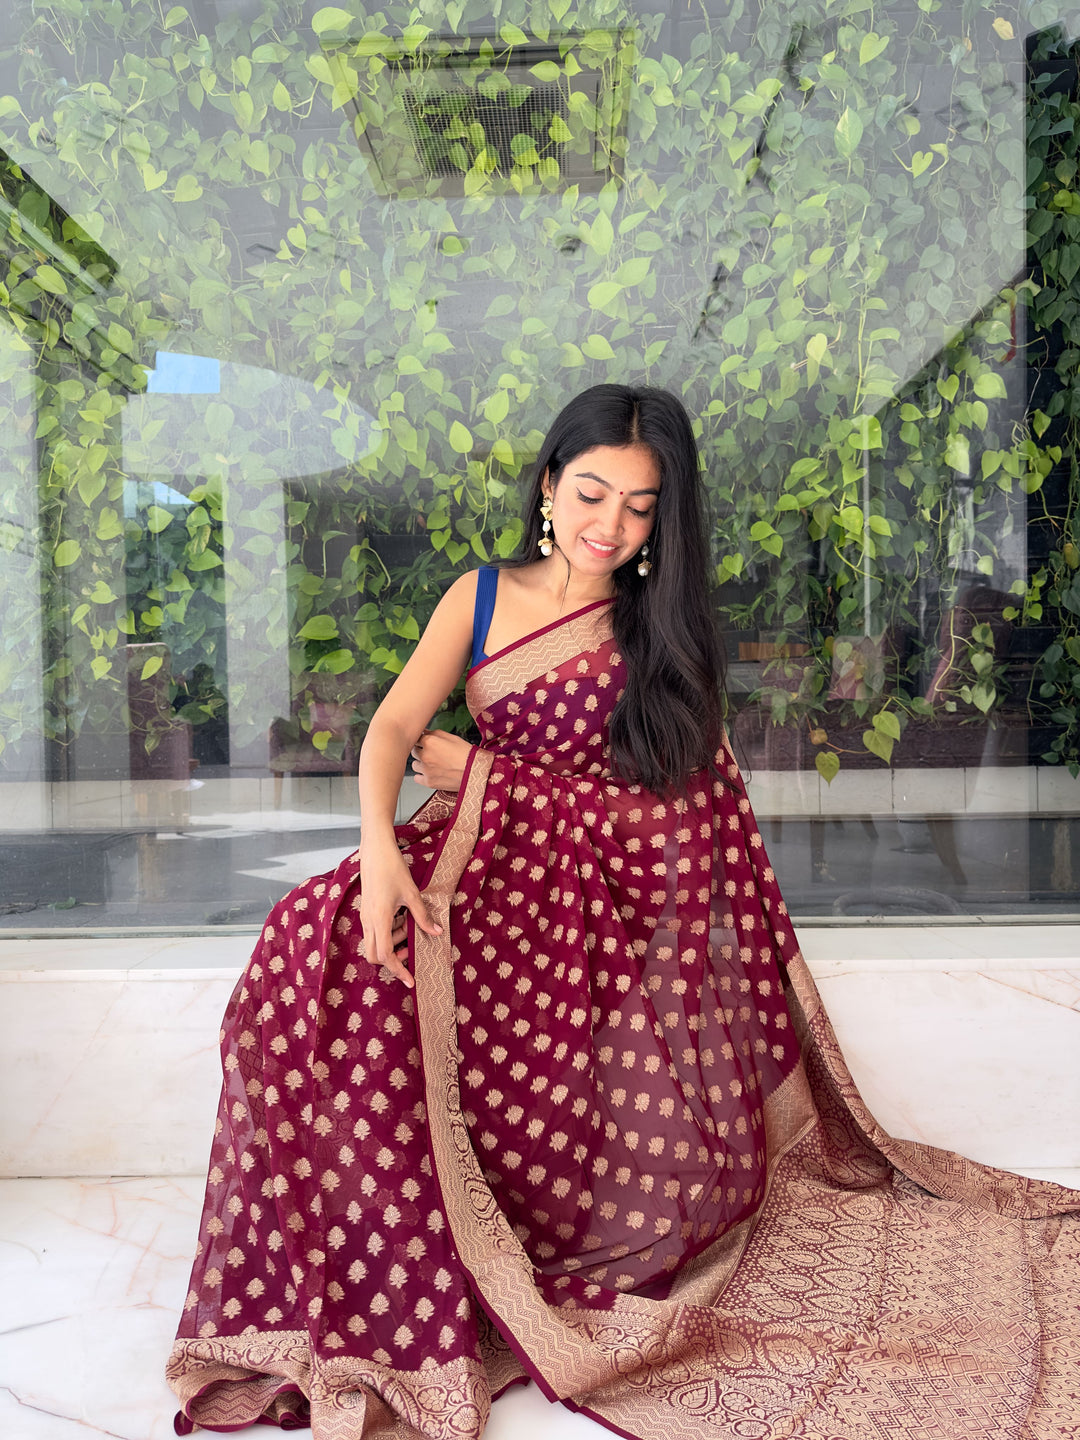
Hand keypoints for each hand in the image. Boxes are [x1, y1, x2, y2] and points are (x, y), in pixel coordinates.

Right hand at [358, 840, 442, 989]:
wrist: (375, 849)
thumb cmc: (392, 868)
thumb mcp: (411, 893)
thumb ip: (423, 916)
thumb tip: (437, 933)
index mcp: (379, 920)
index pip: (384, 956)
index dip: (398, 970)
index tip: (411, 980)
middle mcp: (368, 922)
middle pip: (374, 956)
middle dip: (393, 959)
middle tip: (411, 951)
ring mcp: (365, 916)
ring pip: (374, 943)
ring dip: (393, 942)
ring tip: (410, 926)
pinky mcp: (366, 911)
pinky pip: (375, 931)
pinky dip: (389, 932)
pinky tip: (402, 918)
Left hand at [410, 728, 472, 791]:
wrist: (475, 771)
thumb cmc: (466, 754)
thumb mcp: (451, 737)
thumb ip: (434, 733)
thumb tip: (424, 733)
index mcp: (430, 742)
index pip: (416, 738)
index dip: (422, 740)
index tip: (424, 742)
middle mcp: (425, 755)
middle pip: (414, 751)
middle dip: (421, 751)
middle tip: (431, 753)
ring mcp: (425, 769)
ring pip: (414, 765)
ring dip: (421, 764)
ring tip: (433, 764)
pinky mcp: (428, 782)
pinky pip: (417, 778)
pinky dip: (422, 775)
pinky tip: (430, 773)